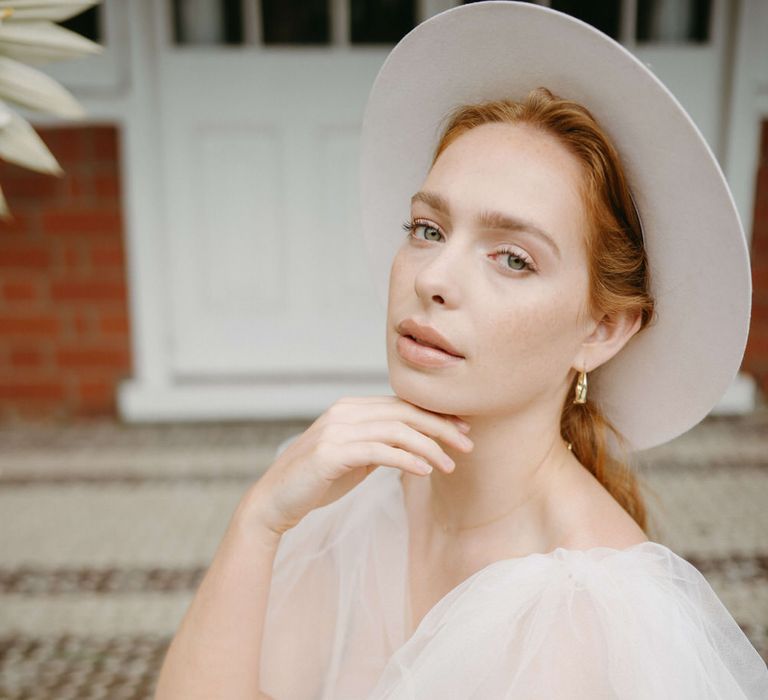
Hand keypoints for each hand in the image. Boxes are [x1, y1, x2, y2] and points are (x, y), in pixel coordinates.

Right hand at [246, 395, 472, 536]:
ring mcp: (336, 430)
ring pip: (396, 430)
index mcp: (350, 408)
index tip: (462, 431)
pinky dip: (407, 459)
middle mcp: (344, 412)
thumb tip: (412, 444)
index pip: (402, 405)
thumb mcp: (353, 457)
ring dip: (429, 447)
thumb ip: (378, 444)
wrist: (274, 501)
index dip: (435, 416)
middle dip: (441, 427)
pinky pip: (379, 451)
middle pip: (404, 412)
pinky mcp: (331, 453)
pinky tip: (424, 471)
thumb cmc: (316, 482)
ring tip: (450, 466)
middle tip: (467, 445)